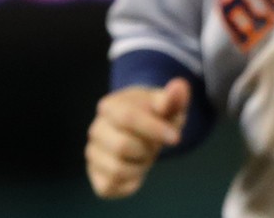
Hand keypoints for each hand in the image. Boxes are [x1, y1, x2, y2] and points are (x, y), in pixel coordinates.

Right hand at [86, 78, 189, 197]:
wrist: (138, 130)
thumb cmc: (154, 117)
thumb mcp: (167, 106)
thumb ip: (173, 98)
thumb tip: (180, 86)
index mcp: (109, 107)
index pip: (128, 118)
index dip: (154, 129)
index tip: (176, 138)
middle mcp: (95, 129)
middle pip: (122, 146)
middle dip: (146, 150)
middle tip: (153, 146)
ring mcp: (92, 153)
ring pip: (117, 169)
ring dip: (139, 168)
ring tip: (142, 157)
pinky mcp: (95, 175)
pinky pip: (110, 187)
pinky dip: (128, 184)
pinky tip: (134, 172)